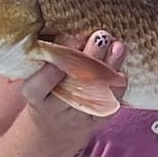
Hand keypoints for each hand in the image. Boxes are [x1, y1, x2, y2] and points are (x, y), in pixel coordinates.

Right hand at [18, 30, 125, 149]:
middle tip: (100, 36)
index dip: (50, 71)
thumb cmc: (45, 92)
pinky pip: (112, 100)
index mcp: (35, 96)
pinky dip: (118, 82)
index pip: (37, 86)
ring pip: (96, 91)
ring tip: (118, 46)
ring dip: (110, 67)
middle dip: (88, 60)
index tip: (63, 49)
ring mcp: (79, 114)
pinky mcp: (99, 117)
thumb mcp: (36, 78)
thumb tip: (67, 27)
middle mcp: (56, 108)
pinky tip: (122, 65)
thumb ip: (48, 57)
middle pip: (73, 85)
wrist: (55, 129)